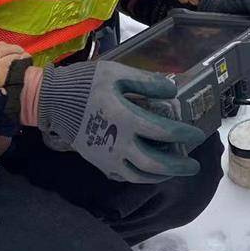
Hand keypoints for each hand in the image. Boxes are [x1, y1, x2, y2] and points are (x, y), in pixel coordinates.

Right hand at [36, 60, 206, 183]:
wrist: (52, 101)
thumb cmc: (85, 84)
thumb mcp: (116, 73)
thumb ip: (146, 82)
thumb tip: (173, 91)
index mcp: (126, 119)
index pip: (164, 132)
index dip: (184, 134)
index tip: (197, 134)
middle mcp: (119, 143)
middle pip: (156, 164)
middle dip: (179, 166)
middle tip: (194, 166)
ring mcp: (108, 157)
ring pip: (140, 175)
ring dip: (162, 176)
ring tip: (175, 172)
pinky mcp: (99, 162)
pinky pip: (124, 176)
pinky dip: (141, 177)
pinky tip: (150, 172)